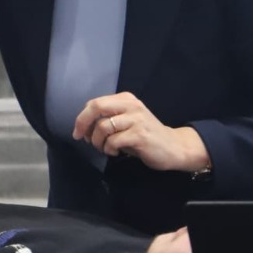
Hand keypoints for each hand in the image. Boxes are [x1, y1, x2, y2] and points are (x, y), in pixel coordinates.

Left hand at [72, 92, 211, 172]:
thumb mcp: (126, 121)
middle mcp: (131, 105)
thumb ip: (108, 118)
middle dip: (83, 124)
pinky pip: (113, 141)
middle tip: (82, 138)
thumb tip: (83, 126)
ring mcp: (136, 119)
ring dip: (98, 142)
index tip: (79, 133)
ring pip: (103, 127)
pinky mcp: (139, 135)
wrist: (173, 147)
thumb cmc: (145, 136)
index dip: (82, 118)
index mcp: (126, 99)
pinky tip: (116, 152)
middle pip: (97, 107)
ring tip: (106, 148)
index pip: (95, 103)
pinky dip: (109, 149)